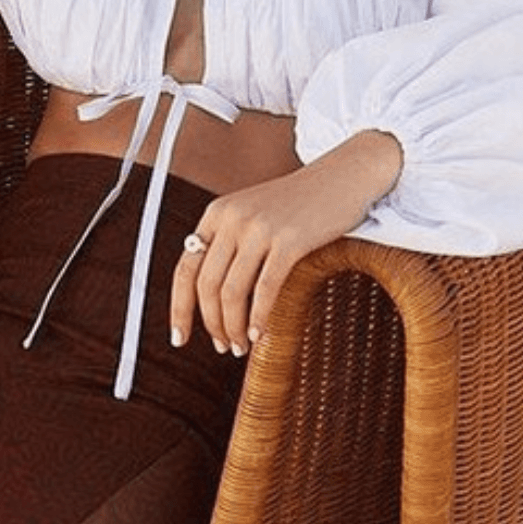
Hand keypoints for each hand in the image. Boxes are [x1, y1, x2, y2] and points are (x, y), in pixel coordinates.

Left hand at [170, 130, 402, 356]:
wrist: (343, 176)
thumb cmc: (300, 204)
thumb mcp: (253, 215)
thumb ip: (229, 244)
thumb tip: (210, 298)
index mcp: (216, 214)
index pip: (185, 269)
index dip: (179, 309)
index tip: (179, 338)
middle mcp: (232, 218)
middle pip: (206, 285)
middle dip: (211, 324)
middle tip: (223, 347)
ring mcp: (260, 228)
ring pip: (232, 292)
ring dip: (233, 327)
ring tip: (240, 347)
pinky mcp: (290, 240)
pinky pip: (265, 288)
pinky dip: (258, 317)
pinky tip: (259, 334)